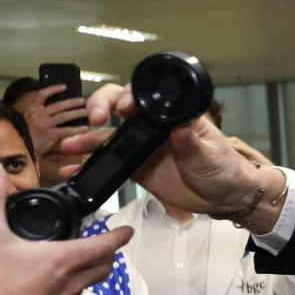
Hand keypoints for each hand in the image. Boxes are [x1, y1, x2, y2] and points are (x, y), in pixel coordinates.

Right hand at [0, 160, 132, 294]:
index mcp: (63, 261)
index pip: (105, 245)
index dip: (120, 235)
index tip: (127, 230)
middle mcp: (69, 284)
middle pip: (103, 267)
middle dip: (109, 254)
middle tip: (108, 245)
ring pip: (86, 284)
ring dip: (89, 271)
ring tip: (80, 262)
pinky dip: (67, 289)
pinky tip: (50, 286)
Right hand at [19, 84, 89, 156]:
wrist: (20, 148)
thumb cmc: (27, 135)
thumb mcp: (29, 121)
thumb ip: (42, 114)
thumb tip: (61, 109)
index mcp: (31, 110)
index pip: (42, 94)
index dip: (53, 89)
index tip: (64, 87)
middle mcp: (37, 115)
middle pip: (58, 105)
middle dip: (72, 102)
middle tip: (82, 101)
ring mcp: (43, 125)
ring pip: (64, 116)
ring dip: (77, 113)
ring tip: (85, 112)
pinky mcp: (49, 135)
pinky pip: (67, 130)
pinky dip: (77, 129)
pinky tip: (84, 129)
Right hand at [65, 84, 283, 230]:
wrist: (224, 198)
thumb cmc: (224, 168)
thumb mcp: (210, 154)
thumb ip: (192, 141)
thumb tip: (179, 127)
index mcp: (172, 116)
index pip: (145, 97)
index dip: (129, 96)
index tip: (124, 108)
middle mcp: (154, 126)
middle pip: (119, 106)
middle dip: (101, 105)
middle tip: (95, 117)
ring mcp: (143, 147)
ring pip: (108, 136)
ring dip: (87, 139)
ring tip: (70, 146)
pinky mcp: (137, 168)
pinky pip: (110, 164)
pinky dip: (91, 167)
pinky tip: (75, 171)